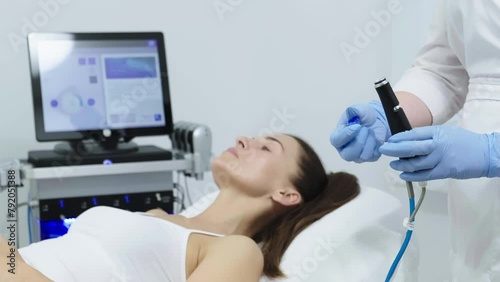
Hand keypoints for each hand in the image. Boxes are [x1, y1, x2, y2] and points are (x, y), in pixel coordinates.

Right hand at [330, 100, 390, 162]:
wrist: (377, 120)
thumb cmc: (363, 116)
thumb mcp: (356, 110)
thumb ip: (352, 111)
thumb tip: (352, 116)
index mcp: (337, 138)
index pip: (336, 141)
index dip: (346, 134)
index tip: (357, 126)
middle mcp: (344, 150)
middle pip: (348, 155)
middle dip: (360, 141)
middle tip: (365, 129)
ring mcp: (357, 156)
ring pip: (363, 156)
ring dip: (370, 141)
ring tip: (371, 131)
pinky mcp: (370, 158)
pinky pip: (374, 156)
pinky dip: (376, 145)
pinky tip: (375, 137)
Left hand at [379, 125, 498, 180]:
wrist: (486, 153)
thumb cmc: (464, 142)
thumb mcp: (446, 132)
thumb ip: (429, 136)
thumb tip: (409, 141)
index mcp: (437, 133)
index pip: (412, 134)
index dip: (398, 138)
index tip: (389, 140)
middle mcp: (437, 145)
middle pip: (410, 147)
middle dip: (393, 149)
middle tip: (384, 150)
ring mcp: (440, 159)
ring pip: (415, 163)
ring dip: (401, 165)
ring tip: (393, 165)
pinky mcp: (444, 171)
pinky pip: (423, 175)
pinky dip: (411, 176)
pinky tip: (403, 175)